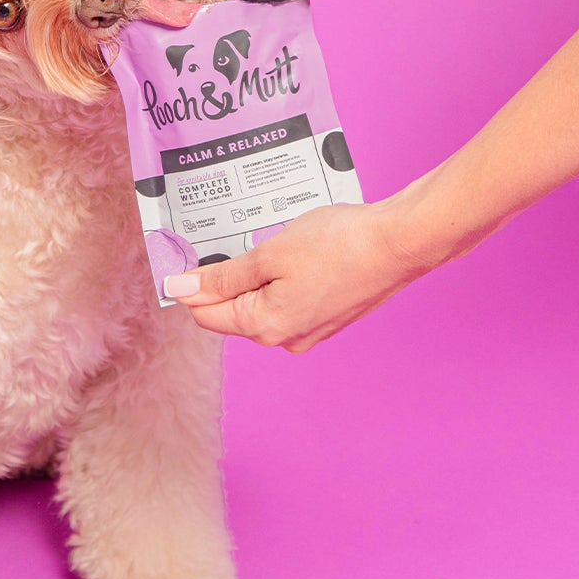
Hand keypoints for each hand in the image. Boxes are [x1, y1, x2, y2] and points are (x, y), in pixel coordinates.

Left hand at [165, 199, 439, 352]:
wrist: (400, 243)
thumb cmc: (340, 245)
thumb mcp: (270, 255)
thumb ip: (223, 276)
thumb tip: (178, 290)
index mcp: (265, 327)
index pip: (206, 314)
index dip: (194, 283)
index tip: (193, 251)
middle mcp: (286, 339)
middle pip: (234, 311)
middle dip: (229, 278)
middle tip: (243, 239)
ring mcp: (310, 332)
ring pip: (263, 304)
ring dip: (259, 275)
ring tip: (276, 242)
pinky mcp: (329, 318)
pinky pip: (290, 301)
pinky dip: (285, 278)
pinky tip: (299, 252)